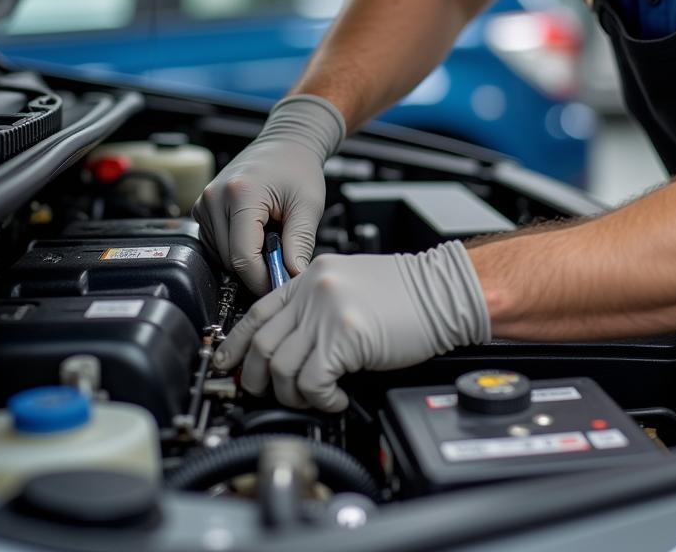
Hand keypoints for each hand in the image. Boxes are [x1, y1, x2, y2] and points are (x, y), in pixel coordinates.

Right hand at [191, 95, 344, 292]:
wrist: (285, 144)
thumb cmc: (298, 169)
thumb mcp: (307, 206)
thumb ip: (300, 243)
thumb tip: (292, 278)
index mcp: (240, 194)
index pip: (242, 256)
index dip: (261, 279)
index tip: (280, 284)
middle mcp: (215, 197)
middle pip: (229, 259)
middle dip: (257, 269)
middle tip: (283, 258)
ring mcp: (204, 202)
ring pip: (220, 255)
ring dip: (245, 258)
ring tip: (270, 237)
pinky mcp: (202, 207)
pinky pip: (215, 244)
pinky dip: (235, 247)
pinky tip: (255, 233)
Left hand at [214, 241, 490, 410]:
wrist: (445, 292)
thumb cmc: (407, 294)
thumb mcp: (350, 285)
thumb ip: (316, 305)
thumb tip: (290, 344)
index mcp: (311, 276)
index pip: (257, 311)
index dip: (237, 344)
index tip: (230, 364)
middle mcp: (313, 290)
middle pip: (262, 344)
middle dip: (258, 378)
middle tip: (268, 394)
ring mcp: (327, 312)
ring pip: (281, 367)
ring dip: (292, 394)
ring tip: (312, 398)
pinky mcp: (345, 337)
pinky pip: (312, 382)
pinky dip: (319, 399)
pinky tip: (334, 398)